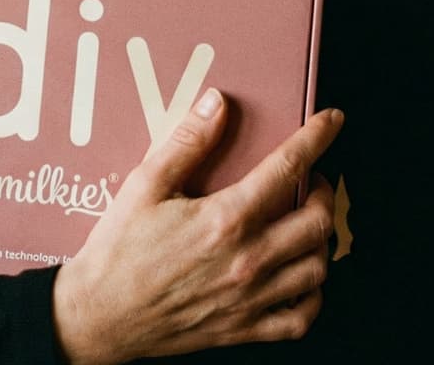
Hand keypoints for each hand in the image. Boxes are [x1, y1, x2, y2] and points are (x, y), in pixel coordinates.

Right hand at [52, 90, 342, 364]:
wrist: (101, 316)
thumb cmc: (119, 248)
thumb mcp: (145, 183)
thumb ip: (186, 141)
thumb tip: (217, 103)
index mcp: (226, 218)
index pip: (287, 168)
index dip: (317, 138)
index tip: (332, 121)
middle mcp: (248, 260)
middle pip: (317, 221)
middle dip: (324, 190)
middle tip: (312, 178)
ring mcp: (250, 299)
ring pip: (317, 268)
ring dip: (322, 239)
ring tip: (307, 221)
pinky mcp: (244, 330)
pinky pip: (301, 318)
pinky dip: (313, 295)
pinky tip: (300, 276)